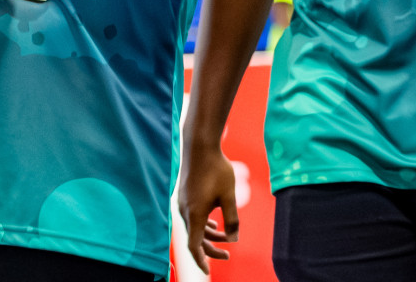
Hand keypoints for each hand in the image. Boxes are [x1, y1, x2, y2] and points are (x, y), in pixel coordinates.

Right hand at [178, 141, 239, 269]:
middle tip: (228, 255)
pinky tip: (213, 223)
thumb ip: (232, 220)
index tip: (208, 270)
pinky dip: (202, 224)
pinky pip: (192, 216)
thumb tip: (233, 240)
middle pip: (195, 238)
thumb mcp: (229, 196)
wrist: (199, 146)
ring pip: (194, 226)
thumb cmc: (216, 169)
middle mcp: (184, 210)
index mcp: (194, 214)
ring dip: (208, 235)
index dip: (201, 260)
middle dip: (210, 249)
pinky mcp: (184, 195)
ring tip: (224, 237)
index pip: (194, 246)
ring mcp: (182, 202)